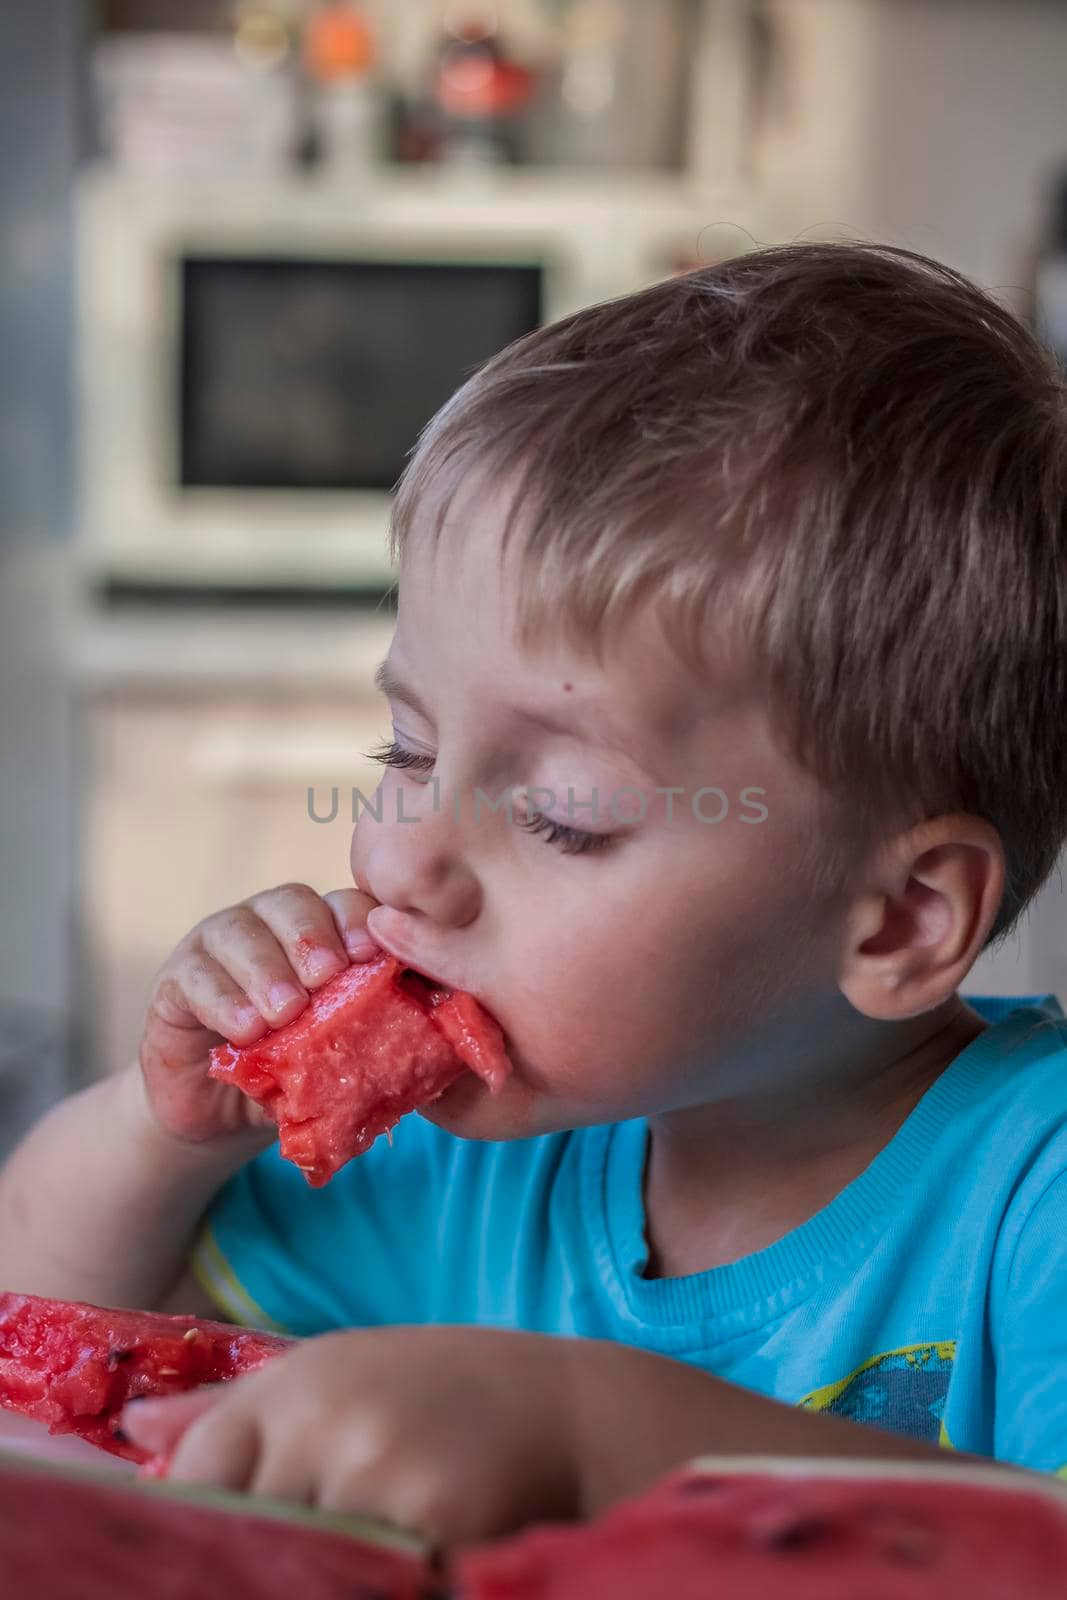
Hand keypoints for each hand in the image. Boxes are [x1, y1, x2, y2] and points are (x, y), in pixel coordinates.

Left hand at [122, 1326, 581, 1549]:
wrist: (567, 1406)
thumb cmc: (441, 1390)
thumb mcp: (338, 1374)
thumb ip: (237, 1410)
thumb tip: (138, 1434)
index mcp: (296, 1383)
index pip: (198, 1477)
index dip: (202, 1526)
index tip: (224, 1550)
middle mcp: (326, 1419)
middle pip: (243, 1535)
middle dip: (259, 1563)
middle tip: (293, 1561)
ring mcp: (378, 1470)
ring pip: (301, 1570)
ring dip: (322, 1576)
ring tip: (351, 1562)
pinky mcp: (434, 1520)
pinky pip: (372, 1586)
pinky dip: (378, 1585)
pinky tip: (397, 1570)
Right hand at [139, 883, 378, 1144]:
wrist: (222, 1115)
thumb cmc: (296, 1074)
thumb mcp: (338, 1053)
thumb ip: (372, 1034)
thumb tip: (424, 1034)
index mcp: (321, 932)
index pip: (343, 904)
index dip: (358, 921)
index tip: (370, 954)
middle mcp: (269, 924)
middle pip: (291, 903)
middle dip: (311, 936)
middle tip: (326, 977)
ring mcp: (217, 945)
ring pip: (240, 932)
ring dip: (266, 969)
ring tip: (285, 1012)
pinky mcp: (176, 979)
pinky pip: (196, 975)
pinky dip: (222, 999)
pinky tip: (244, 1030)